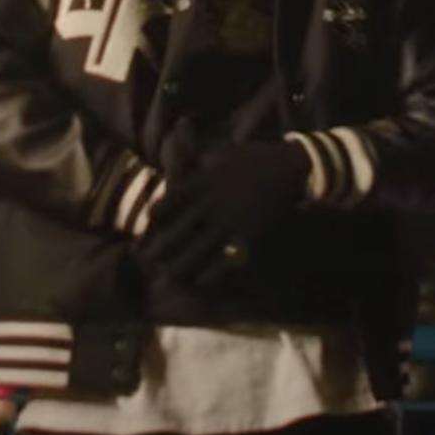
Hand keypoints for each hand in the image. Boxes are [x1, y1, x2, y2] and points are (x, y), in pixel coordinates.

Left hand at [134, 140, 309, 287]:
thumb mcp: (219, 153)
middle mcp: (213, 201)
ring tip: (169, 276)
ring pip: (200, 247)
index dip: (157, 214)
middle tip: (148, 259)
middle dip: (163, 245)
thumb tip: (172, 159)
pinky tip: (201, 280)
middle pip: (180, 228)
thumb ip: (197, 159)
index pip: (172, 200)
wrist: (287, 166)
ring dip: (182, 263)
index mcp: (204, 180)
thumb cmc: (251, 157)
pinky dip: (212, 271)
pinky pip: (226, 257)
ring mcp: (231, 219)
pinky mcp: (248, 233)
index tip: (147, 224)